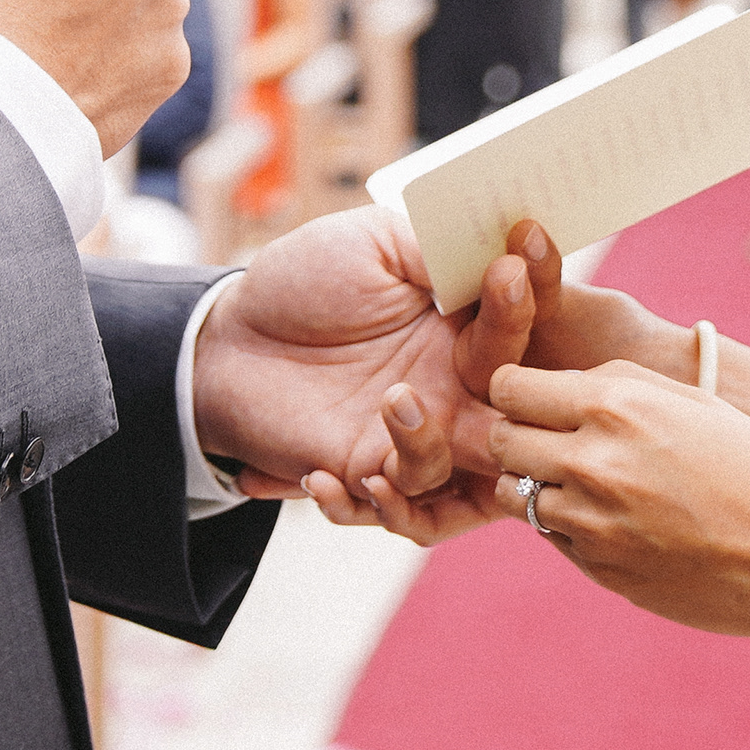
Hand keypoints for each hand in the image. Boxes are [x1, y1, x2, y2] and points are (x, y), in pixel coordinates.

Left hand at [188, 206, 541, 539]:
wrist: (226, 338)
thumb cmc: (301, 281)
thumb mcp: (373, 244)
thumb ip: (436, 251)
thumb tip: (496, 251)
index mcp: (462, 328)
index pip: (516, 323)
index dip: (524, 298)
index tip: (511, 270)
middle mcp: (451, 386)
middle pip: (513, 411)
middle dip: (517, 402)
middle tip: (495, 381)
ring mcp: (414, 434)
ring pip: (460, 467)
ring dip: (427, 439)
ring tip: (393, 401)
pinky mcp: (367, 471)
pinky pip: (396, 505)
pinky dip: (369, 500)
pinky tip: (319, 473)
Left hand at [485, 360, 749, 639]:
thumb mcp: (691, 401)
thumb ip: (616, 385)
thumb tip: (555, 388)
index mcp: (615, 406)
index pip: (509, 387)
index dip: (517, 391)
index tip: (533, 397)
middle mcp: (591, 463)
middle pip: (500, 440)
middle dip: (518, 435)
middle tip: (551, 438)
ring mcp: (590, 524)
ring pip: (515, 493)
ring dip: (538, 483)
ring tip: (588, 481)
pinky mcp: (598, 570)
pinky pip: (552, 537)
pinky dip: (569, 524)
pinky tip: (620, 519)